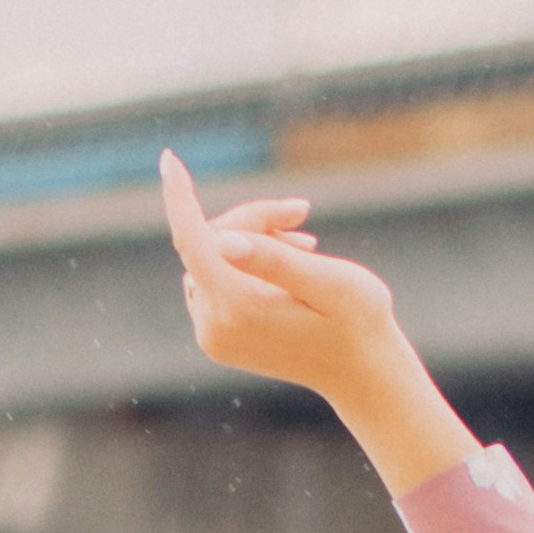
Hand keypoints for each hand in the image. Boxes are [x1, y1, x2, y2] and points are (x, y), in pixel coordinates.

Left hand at [158, 149, 470, 489]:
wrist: (363, 373)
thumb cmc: (358, 322)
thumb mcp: (331, 283)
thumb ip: (276, 260)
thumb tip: (222, 240)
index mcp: (238, 306)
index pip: (193, 239)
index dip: (181, 197)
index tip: (170, 159)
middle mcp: (214, 324)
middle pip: (210, 243)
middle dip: (253, 220)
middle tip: (302, 213)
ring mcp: (212, 335)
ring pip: (212, 258)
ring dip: (253, 240)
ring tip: (306, 244)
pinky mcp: (217, 338)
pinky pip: (215, 281)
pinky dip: (245, 265)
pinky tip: (288, 267)